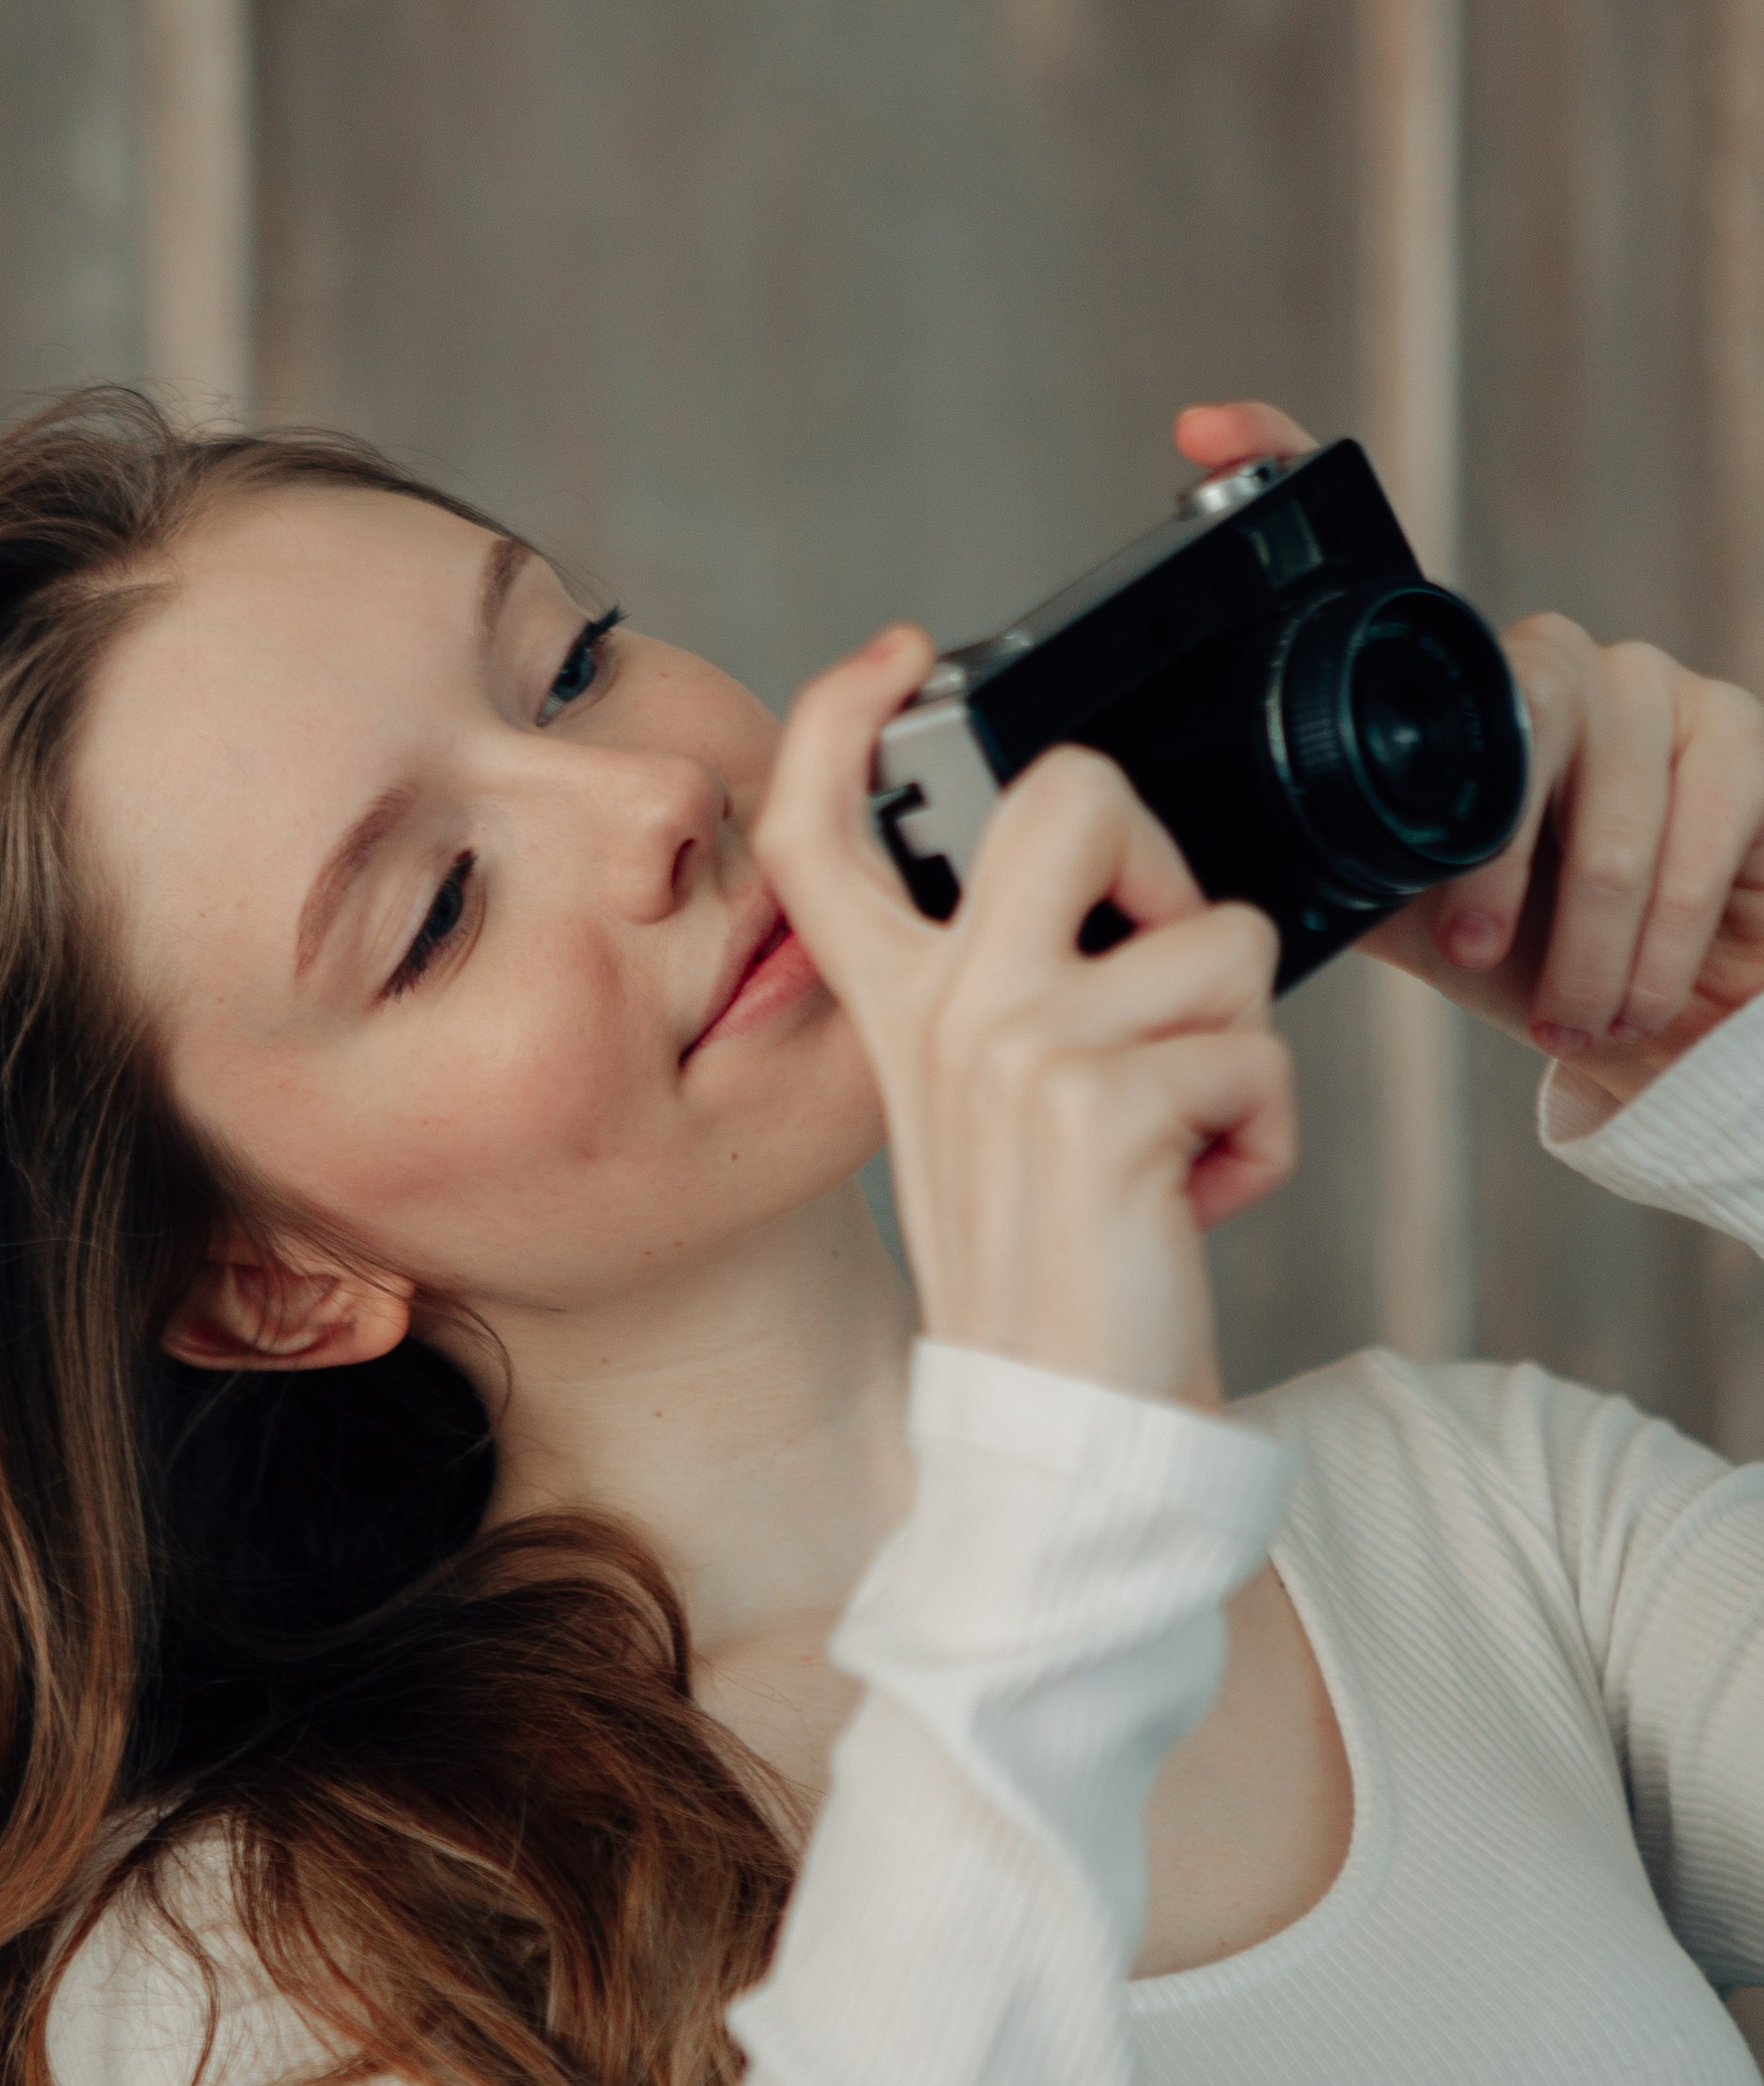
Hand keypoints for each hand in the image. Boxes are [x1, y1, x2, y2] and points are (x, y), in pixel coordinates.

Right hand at [755, 638, 1294, 1408]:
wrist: (1060, 1429)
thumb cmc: (1056, 1269)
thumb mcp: (994, 1112)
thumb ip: (1013, 993)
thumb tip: (1118, 891)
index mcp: (897, 1005)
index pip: (821, 831)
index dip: (841, 718)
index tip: (895, 657)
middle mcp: (940, 1010)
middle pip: (1069, 794)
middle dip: (1164, 857)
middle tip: (1163, 962)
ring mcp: (1016, 1048)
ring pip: (1220, 940)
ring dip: (1240, 1049)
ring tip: (1180, 1140)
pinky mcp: (1104, 1104)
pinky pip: (1259, 1056)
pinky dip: (1263, 1137)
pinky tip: (1199, 1196)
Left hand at [1180, 402, 1763, 1118]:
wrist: (1658, 1020)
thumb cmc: (1529, 955)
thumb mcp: (1405, 913)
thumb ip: (1327, 864)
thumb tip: (1212, 857)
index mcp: (1454, 700)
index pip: (1378, 567)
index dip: (1288, 466)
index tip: (1207, 428)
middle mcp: (1549, 663)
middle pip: (1525, 702)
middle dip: (1498, 861)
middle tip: (1479, 958)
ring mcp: (1648, 685)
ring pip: (1613, 786)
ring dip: (1592, 928)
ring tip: (1570, 1009)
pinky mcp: (1739, 733)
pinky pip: (1704, 815)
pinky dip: (1665, 925)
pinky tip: (1635, 986)